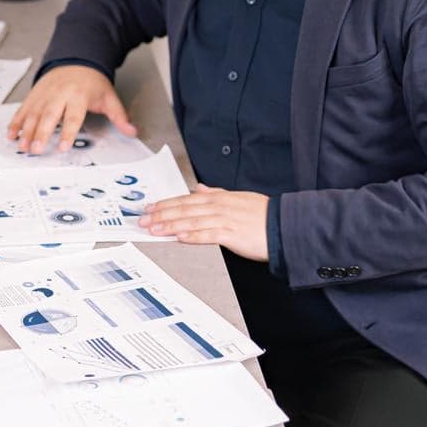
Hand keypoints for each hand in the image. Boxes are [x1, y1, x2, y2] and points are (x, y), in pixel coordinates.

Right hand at [7, 64, 136, 153]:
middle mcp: (59, 94)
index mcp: (78, 95)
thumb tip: (133, 132)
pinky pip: (23, 109)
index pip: (72, 116)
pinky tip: (11, 135)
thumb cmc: (92, 82)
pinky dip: (16, 122)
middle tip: (36, 150)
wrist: (76, 59)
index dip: (67, 132)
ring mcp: (44, 94)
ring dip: (26, 131)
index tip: (62, 147)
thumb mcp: (109, 97)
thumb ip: (119, 117)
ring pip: (33, 114)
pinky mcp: (34, 95)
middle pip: (48, 116)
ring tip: (23, 147)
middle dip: (41, 134)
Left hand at [138, 184, 269, 260]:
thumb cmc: (263, 215)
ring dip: (169, 225)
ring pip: (191, 221)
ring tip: (153, 229)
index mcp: (220, 198)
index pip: (187, 200)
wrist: (284, 226)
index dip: (166, 203)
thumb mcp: (238, 198)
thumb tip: (200, 188)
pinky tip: (178, 237)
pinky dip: (191, 235)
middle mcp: (219, 206)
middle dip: (161, 214)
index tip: (150, 207)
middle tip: (142, 219)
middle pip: (184, 209)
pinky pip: (207, 235)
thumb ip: (217, 193)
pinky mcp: (232, 234)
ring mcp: (225, 220)